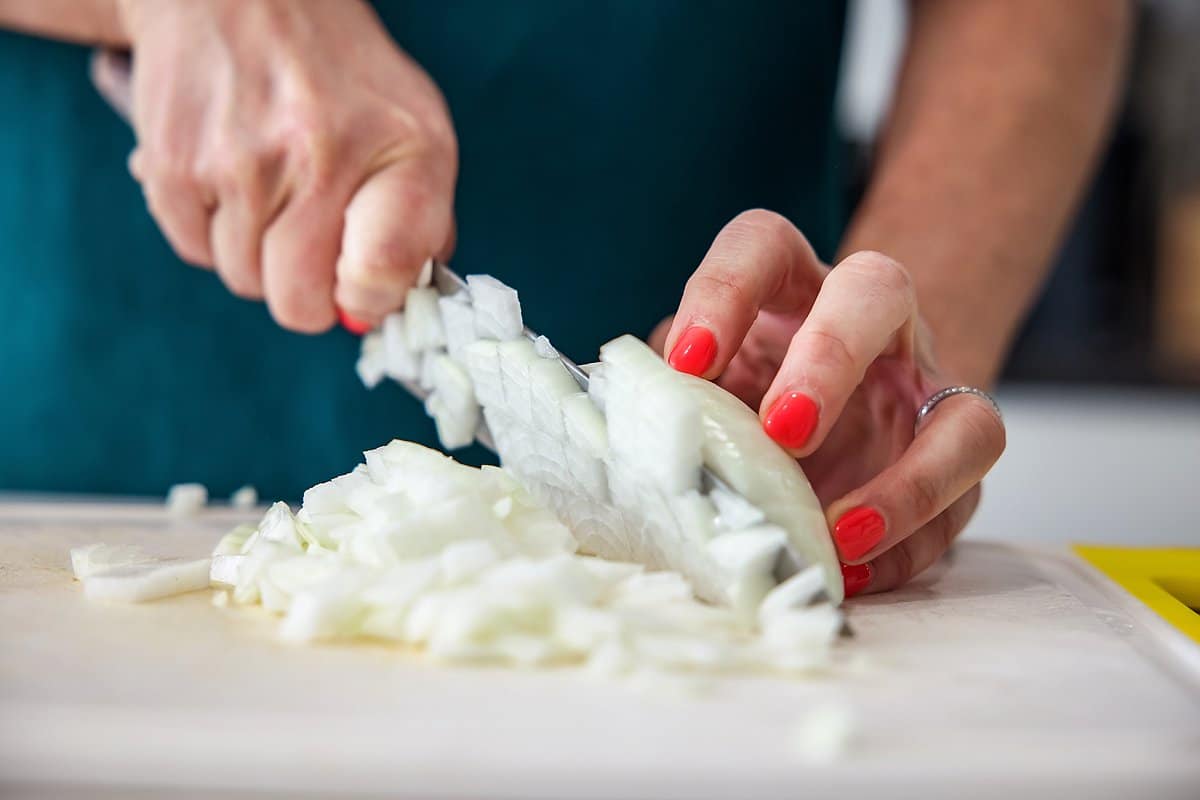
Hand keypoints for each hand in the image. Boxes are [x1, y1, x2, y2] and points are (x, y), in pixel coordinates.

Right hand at [115, 0, 456, 331]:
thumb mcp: (416, 132)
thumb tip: (387, 306)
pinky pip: (195, 249)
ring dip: (258, 255)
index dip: (370, 300)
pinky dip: (211, 229)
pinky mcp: (173, 164)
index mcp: (400, 152)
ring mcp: (239, 164)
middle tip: (312, 244)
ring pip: (244, 279)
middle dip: (307, 289)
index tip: (362, 287)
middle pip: (299, 305)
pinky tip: (231, 178)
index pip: (382, 273)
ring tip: (273, 191)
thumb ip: (420, 225)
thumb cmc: (341, 79)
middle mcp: (318, 158)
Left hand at [651, 210, 1005, 595]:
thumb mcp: (700, 385)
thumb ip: (672, 396)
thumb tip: (623, 430)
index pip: (761, 246)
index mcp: (789, 286)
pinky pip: (963, 500)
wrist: (826, 419)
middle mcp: (872, 322)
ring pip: (965, 417)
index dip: (724, 293)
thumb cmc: (742, 394)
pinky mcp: (954, 459)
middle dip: (830, 358)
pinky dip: (907, 545)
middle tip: (783, 432)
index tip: (686, 363)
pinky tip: (849, 570)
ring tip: (839, 534)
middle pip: (876, 291)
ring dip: (907, 484)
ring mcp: (926, 391)